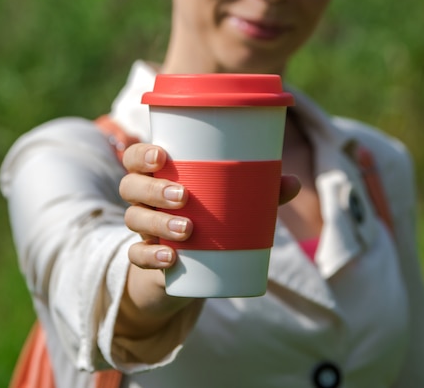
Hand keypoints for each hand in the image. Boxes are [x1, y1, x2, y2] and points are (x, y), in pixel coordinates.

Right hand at [120, 143, 300, 269]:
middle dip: (154, 189)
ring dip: (157, 223)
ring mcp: (143, 230)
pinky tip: (171, 259)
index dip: (141, 155)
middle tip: (183, 196)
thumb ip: (260, 192)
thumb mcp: (232, 204)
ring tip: (187, 229)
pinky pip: (137, 257)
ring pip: (134, 219)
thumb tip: (293, 182)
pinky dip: (151, 257)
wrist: (188, 268)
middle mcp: (143, 200)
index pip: (135, 158)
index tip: (161, 156)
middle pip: (130, 186)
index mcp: (159, 176)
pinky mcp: (146, 259)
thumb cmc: (210, 218)